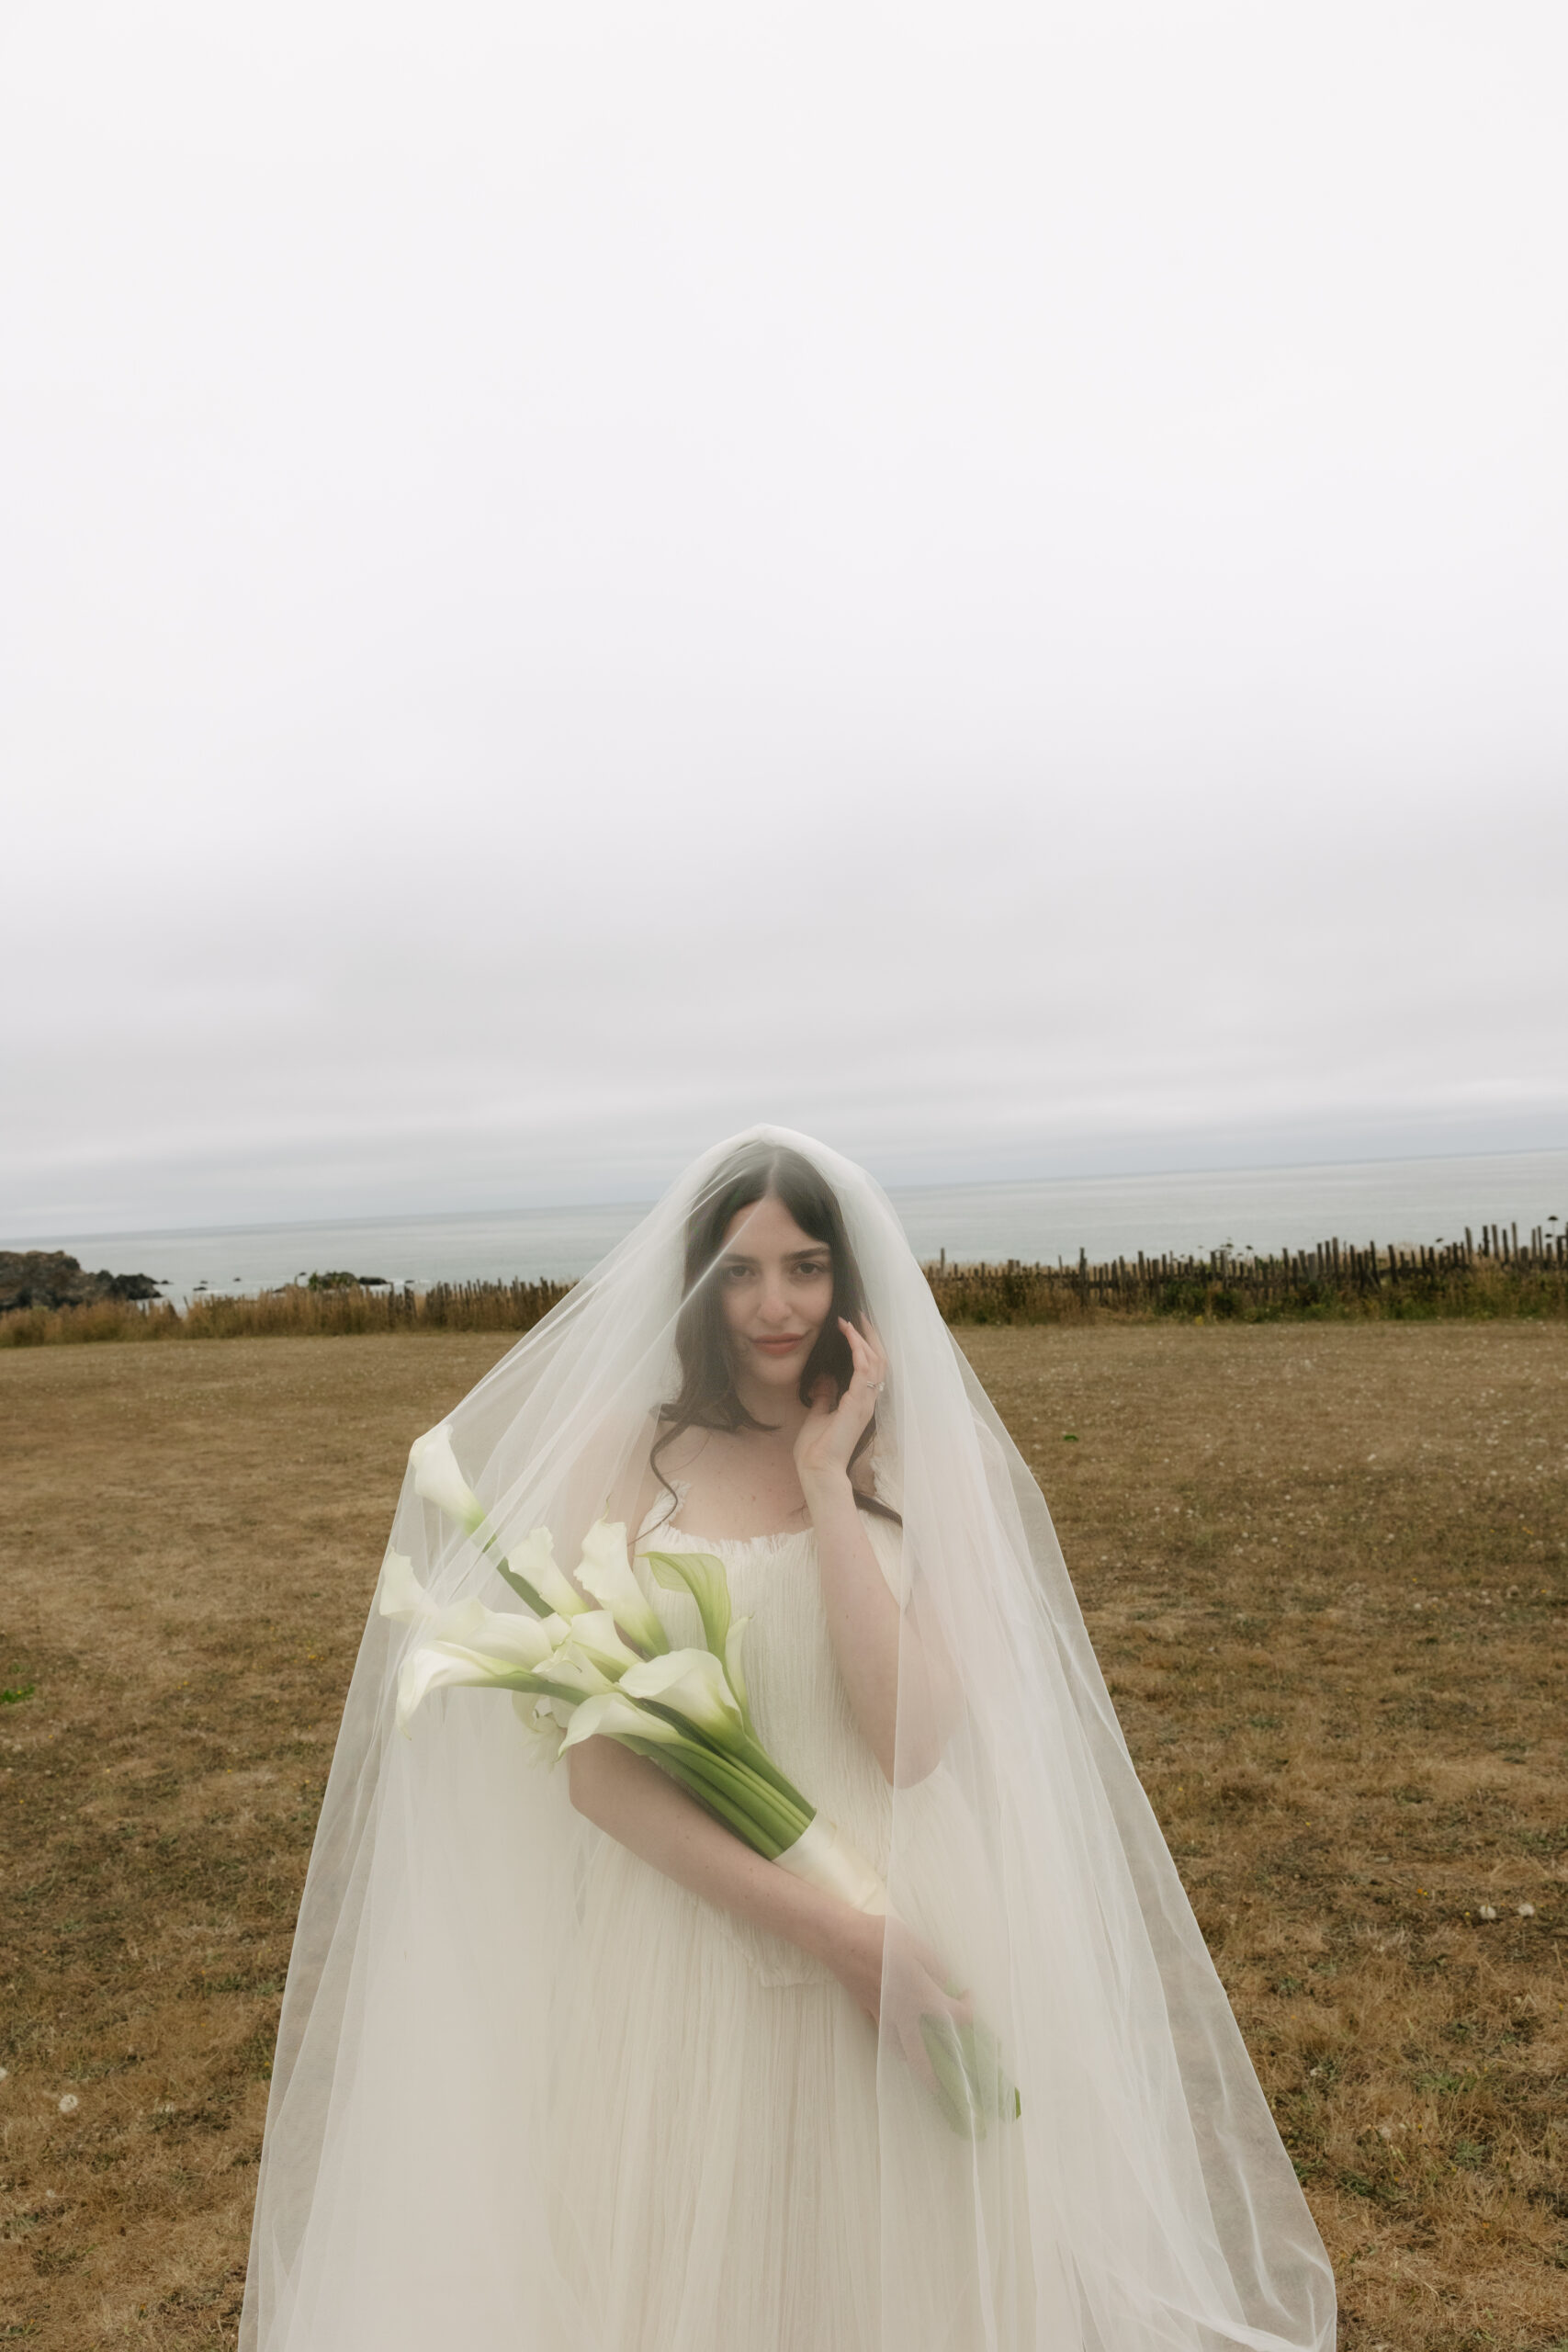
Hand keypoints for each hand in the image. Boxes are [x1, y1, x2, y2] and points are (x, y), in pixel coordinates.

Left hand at [793, 1316, 885, 1499]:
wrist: (817, 1470)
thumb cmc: (817, 1449)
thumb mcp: (819, 1414)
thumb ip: (825, 1396)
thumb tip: (823, 1379)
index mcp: (861, 1402)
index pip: (870, 1367)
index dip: (864, 1345)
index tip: (851, 1326)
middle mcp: (868, 1400)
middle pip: (879, 1359)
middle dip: (869, 1335)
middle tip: (858, 1315)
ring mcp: (866, 1402)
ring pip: (875, 1361)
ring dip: (863, 1338)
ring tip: (850, 1321)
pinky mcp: (857, 1404)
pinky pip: (864, 1370)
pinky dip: (858, 1350)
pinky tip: (849, 1336)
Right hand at [825, 1910, 973, 2094]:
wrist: (841, 1941)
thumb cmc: (881, 1939)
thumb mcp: (916, 1944)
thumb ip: (935, 1966)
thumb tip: (945, 1981)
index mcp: (923, 1996)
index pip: (955, 2015)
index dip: (969, 2009)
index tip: (967, 1995)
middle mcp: (905, 2014)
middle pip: (920, 2056)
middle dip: (930, 2076)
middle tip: (939, 2087)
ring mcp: (884, 2015)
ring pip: (897, 2049)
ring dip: (909, 2060)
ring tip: (915, 2063)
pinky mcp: (868, 2009)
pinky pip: (883, 2032)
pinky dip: (891, 2038)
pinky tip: (894, 2032)